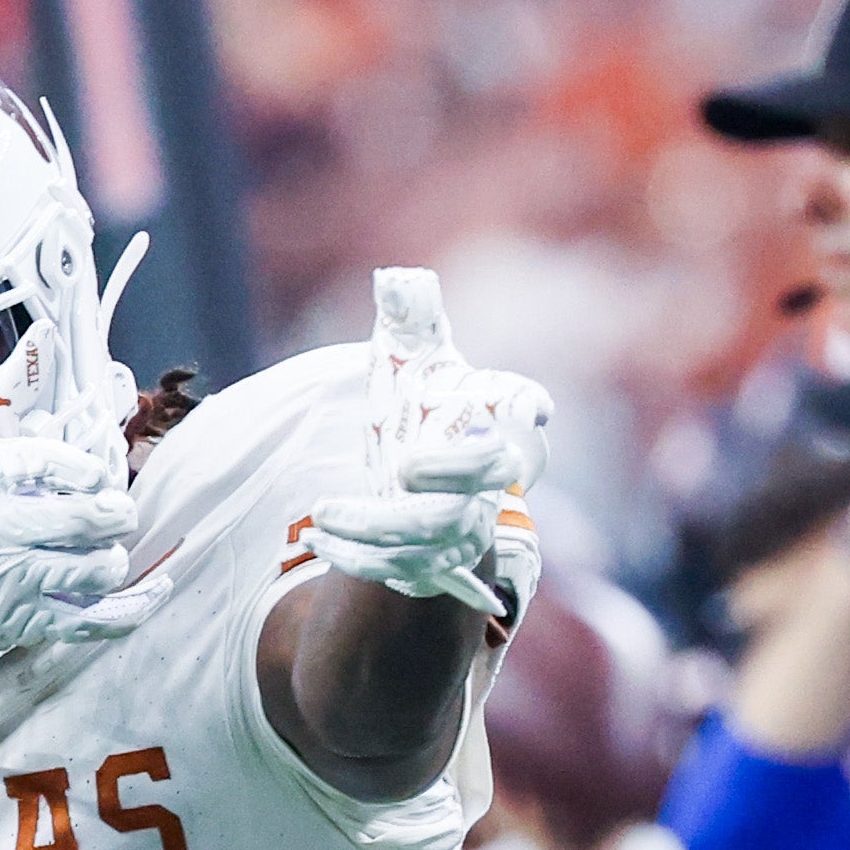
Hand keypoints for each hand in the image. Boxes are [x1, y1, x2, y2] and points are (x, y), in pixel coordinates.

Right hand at [0, 411, 135, 729]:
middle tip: (116, 510)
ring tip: (105, 548)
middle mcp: (1, 528)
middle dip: (114, 513)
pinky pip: (92, 620)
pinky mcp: (25, 621)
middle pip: (85, 520)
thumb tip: (46, 332)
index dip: (84, 468)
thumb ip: (5, 388)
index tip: (95, 473)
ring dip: (111, 557)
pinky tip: (153, 590)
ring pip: (95, 570)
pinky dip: (130, 609)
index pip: (46, 464)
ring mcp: (15, 579)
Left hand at [307, 267, 545, 620]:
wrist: (411, 470)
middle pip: (486, 480)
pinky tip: (317, 540)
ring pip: (434, 535)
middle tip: (404, 467)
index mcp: (491, 414)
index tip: (532, 411)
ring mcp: (462, 524)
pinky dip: (357, 559)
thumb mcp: (412, 353)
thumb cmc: (421, 401)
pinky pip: (399, 569)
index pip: (518, 402)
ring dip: (377, 527)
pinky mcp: (430, 562)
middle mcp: (488, 474)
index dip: (526, 405)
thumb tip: (397, 280)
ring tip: (323, 512)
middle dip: (449, 474)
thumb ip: (409, 314)